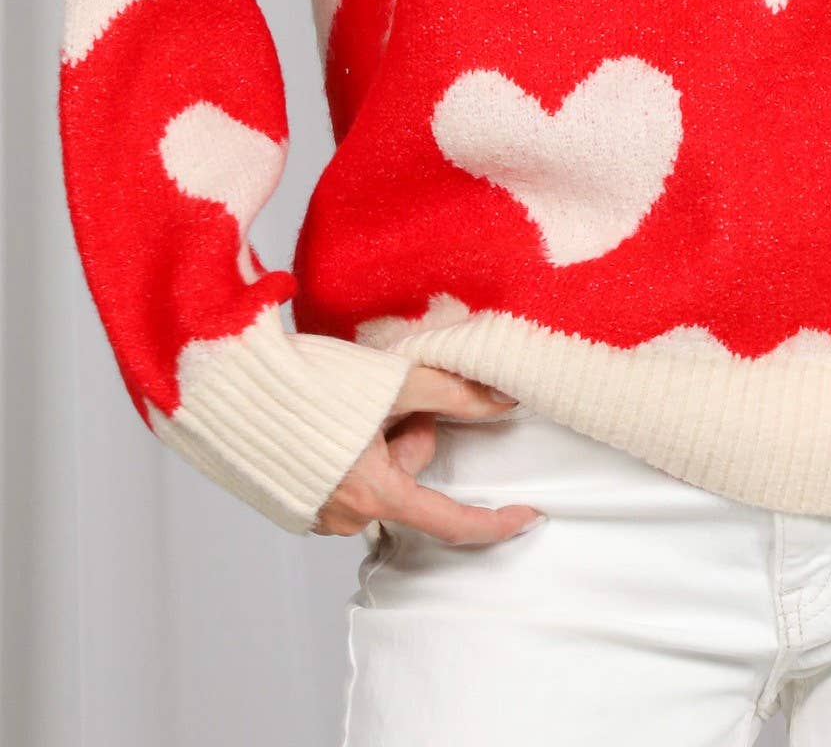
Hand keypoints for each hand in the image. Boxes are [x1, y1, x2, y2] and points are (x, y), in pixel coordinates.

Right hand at [311, 363, 544, 545]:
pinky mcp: (295, 501)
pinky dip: (349, 449)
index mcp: (375, 494)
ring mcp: (316, 514)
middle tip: (386, 397)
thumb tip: (505, 401)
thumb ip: (456, 394)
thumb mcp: (394, 381)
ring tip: (346, 403)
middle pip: (410, 479)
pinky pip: (346, 479)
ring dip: (377, 440)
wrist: (227, 385)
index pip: (451, 523)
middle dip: (411, 435)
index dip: (495, 522)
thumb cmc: (307, 382)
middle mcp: (345, 517)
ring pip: (378, 477)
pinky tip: (326, 419)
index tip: (528, 515)